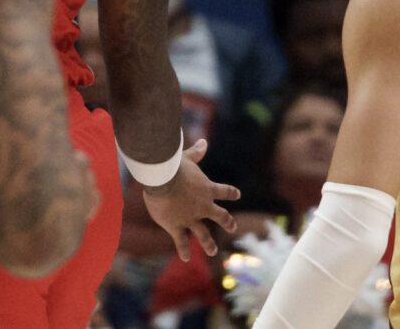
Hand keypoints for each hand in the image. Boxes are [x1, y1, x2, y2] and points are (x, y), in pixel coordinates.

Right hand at [140, 141, 240, 261]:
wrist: (162, 180)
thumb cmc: (173, 166)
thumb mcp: (186, 158)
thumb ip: (196, 153)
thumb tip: (204, 141)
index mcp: (207, 189)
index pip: (224, 191)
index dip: (230, 192)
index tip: (237, 195)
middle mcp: (203, 206)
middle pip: (220, 216)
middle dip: (227, 222)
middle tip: (233, 227)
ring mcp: (191, 218)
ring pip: (203, 234)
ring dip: (208, 243)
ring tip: (213, 251)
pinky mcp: (176, 226)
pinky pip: (181, 240)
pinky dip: (183, 249)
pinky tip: (185, 258)